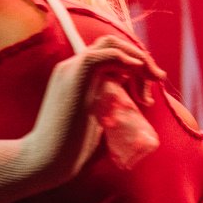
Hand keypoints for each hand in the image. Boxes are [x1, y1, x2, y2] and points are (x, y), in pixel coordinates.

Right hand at [21, 34, 167, 186]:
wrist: (45, 159)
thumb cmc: (71, 148)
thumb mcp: (97, 120)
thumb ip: (110, 106)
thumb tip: (135, 105)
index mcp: (76, 76)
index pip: (109, 54)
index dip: (134, 65)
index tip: (147, 91)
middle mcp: (72, 66)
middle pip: (112, 43)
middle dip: (140, 57)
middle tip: (157, 78)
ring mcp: (72, 69)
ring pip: (111, 44)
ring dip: (138, 58)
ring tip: (153, 79)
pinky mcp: (76, 76)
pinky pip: (105, 54)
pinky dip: (126, 58)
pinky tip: (138, 71)